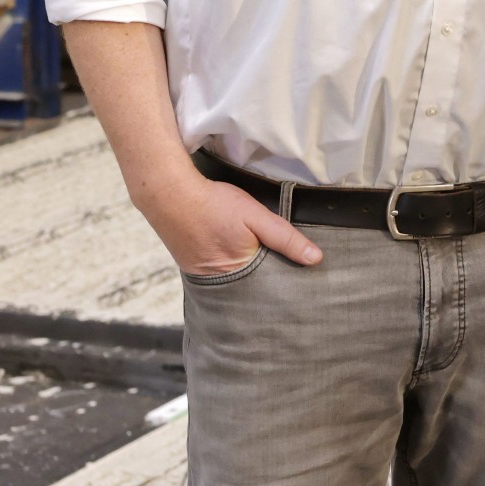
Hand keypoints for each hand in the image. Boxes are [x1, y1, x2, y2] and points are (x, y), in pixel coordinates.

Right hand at [139, 171, 319, 275]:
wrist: (169, 195)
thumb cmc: (214, 205)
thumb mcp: (257, 217)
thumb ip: (285, 238)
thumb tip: (316, 259)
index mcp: (238, 274)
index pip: (270, 289)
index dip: (285, 283)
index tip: (303, 281)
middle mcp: (219, 284)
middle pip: (253, 290)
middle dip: (268, 283)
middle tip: (285, 274)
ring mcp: (203, 278)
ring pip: (237, 282)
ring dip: (250, 275)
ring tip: (264, 266)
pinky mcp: (193, 268)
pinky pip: (220, 275)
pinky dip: (232, 268)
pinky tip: (238, 257)